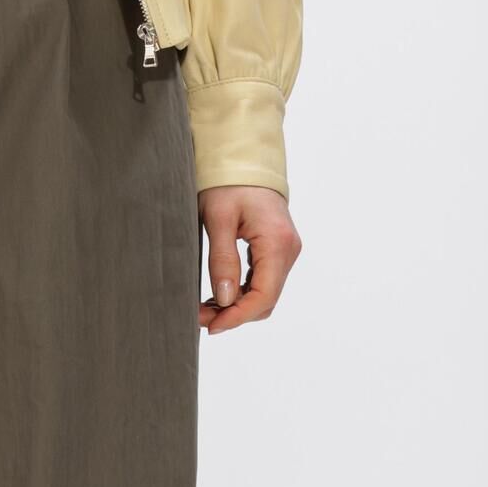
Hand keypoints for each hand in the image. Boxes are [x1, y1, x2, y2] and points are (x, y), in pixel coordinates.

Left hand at [198, 186, 300, 334]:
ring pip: (265, 294)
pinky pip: (263, 281)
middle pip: (266, 300)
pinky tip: (218, 295)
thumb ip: (223, 259)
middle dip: (234, 314)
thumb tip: (225, 300)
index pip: (263, 295)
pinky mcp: (277, 250)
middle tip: (199, 316)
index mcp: (277, 243)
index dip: (238, 316)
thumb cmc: (229, 183)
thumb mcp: (217, 219)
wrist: (245, 160)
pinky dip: (242, 293)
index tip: (211, 326)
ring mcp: (285, 251)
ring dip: (237, 306)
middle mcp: (288, 250)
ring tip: (204, 308)